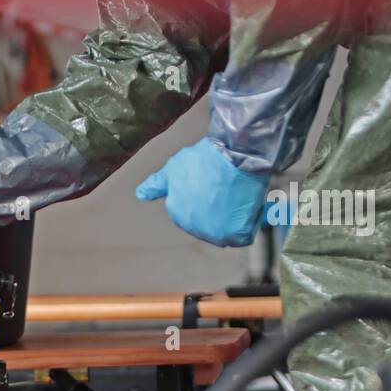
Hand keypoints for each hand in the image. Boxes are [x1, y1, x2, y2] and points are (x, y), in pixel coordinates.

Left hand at [135, 139, 268, 246]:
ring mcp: (215, 233)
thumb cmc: (204, 159)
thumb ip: (156, 185)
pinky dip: (250, 223)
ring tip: (238, 196)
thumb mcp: (172, 170)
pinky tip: (249, 206)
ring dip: (235, 217)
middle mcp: (193, 228)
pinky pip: (244, 235)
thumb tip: (141, 194)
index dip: (206, 199)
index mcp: (178, 214)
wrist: (234, 155)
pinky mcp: (236, 234)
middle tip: (229, 191)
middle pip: (210, 225)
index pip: (192, 214)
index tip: (215, 185)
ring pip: (228, 231)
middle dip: (220, 211)